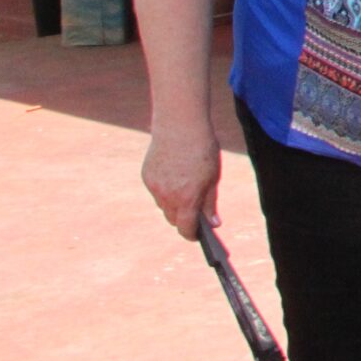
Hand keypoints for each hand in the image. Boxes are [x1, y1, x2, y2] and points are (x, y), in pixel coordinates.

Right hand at [142, 126, 220, 240]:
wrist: (180, 125)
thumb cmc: (203, 150)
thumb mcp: (213, 178)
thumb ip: (210, 203)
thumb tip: (213, 224)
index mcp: (186, 198)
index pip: (186, 229)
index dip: (193, 235)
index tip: (199, 235)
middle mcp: (167, 196)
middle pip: (174, 219)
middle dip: (184, 219)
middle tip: (196, 211)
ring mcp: (154, 187)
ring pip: (164, 206)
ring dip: (174, 204)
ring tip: (186, 189)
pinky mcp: (146, 176)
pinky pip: (157, 191)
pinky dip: (165, 190)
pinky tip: (175, 177)